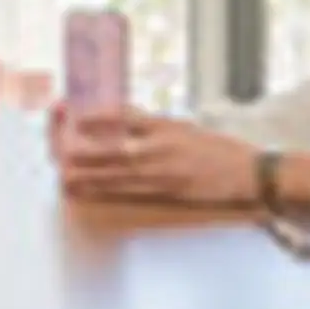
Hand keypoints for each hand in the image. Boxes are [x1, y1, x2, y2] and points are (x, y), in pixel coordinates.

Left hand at [50, 103, 258, 207]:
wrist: (250, 173)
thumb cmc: (217, 149)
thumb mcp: (183, 127)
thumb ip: (151, 126)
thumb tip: (117, 124)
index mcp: (165, 125)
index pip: (123, 115)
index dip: (96, 116)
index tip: (75, 116)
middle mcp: (161, 147)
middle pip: (111, 146)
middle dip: (82, 149)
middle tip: (58, 149)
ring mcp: (162, 172)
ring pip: (115, 173)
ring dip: (86, 174)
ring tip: (63, 175)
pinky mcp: (167, 192)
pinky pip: (128, 191)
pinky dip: (104, 190)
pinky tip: (87, 191)